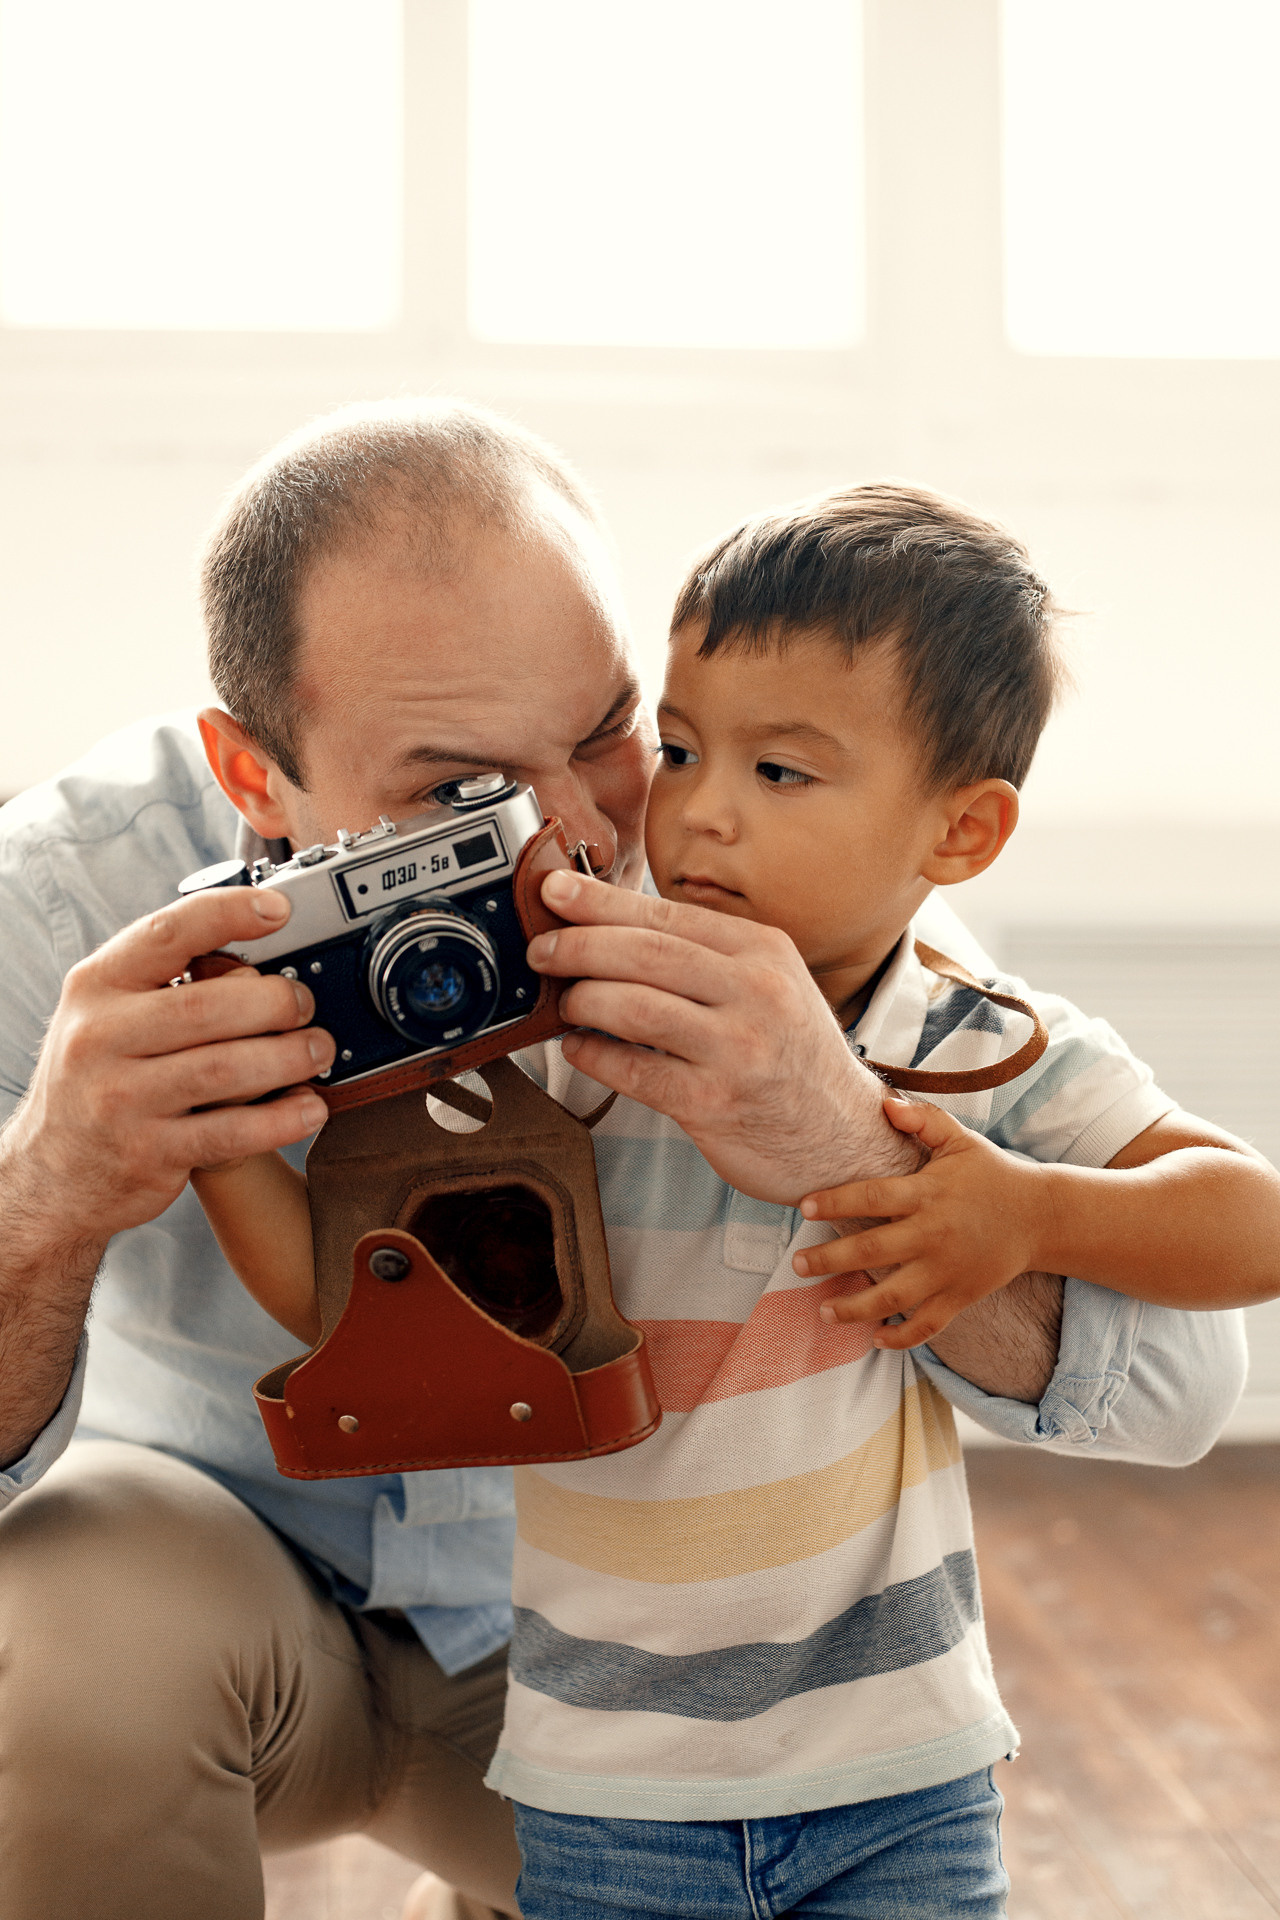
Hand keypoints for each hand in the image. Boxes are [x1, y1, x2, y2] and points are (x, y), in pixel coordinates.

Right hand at [6, 885, 333, 1250]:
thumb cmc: (97, 1079)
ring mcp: (122, 1099)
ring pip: (226, 1069)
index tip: (279, 909)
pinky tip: (308, 1108)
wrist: (54, 1173)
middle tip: (305, 1005)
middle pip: (209, 1006)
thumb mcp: (106, 1016)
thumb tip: (255, 957)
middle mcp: (101, 1037)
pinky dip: (281, 1118)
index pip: (167, 933)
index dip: (229, 914)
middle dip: (275, 1001)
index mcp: (96, 987)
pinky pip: (231, 1131)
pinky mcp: (149, 1153)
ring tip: (317, 1050)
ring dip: (288, 1057)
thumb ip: (162, 982)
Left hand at [529, 870, 921, 1202]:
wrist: (844, 1136)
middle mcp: (756, 993)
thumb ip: (704, 957)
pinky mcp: (714, 1101)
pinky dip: (593, 1055)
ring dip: (581, 1000)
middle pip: (644, 953)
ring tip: (563, 1003)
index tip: (554, 890)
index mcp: (764, 952)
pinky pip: (633, 1070)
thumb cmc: (792, 1056)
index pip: (667, 914)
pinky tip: (578, 1048)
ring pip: (633, 1008)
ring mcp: (737, 1049)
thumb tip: (611, 928)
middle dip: (577, 945)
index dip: (601, 900)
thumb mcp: (770, 985)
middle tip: (541, 949)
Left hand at [792, 1097, 1046, 1348]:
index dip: (835, 1202)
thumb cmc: (991, 1174)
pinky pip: (928, 1324)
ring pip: (894, 1297)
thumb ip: (923, 1120)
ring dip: (855, 1307)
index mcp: (928, 1193)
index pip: (873, 1196)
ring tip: (823, 1310)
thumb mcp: (960, 1140)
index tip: (803, 1208)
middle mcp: (934, 1234)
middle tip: (798, 1264)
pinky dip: (902, 1338)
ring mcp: (947, 1270)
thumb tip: (884, 1104)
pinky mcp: (962, 1295)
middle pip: (873, 1250)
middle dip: (829, 1260)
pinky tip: (875, 1339)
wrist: (1041, 1216)